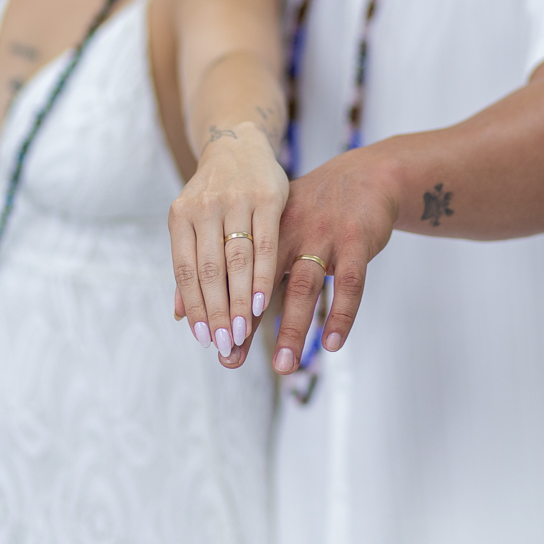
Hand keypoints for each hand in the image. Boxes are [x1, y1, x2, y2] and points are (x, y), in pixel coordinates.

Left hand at [169, 123, 287, 359]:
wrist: (239, 143)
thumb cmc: (214, 196)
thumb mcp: (194, 223)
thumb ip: (190, 266)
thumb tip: (179, 316)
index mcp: (181, 215)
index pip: (185, 270)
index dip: (194, 306)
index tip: (203, 339)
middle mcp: (204, 206)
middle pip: (210, 268)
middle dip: (217, 311)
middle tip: (226, 344)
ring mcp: (236, 199)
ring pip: (237, 258)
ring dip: (239, 299)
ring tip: (242, 332)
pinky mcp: (268, 195)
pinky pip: (266, 242)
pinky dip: (263, 274)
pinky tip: (261, 301)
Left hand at [219, 144, 395, 372]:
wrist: (363, 178)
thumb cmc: (309, 212)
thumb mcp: (268, 229)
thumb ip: (231, 265)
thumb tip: (181, 310)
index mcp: (260, 225)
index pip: (231, 268)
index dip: (218, 304)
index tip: (209, 343)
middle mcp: (287, 228)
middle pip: (259, 278)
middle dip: (245, 322)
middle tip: (231, 358)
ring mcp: (322, 234)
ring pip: (303, 284)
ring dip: (291, 327)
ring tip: (283, 365)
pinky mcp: (355, 239)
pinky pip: (350, 282)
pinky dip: (341, 314)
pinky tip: (331, 343)